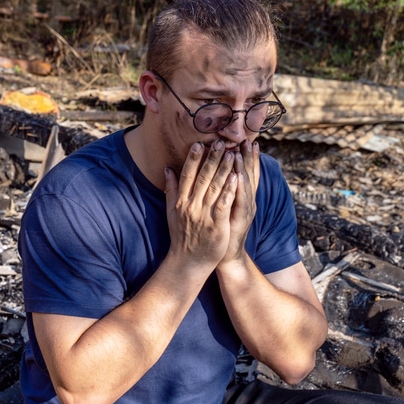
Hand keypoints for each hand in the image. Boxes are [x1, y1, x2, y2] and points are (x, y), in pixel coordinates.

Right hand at [164, 140, 237, 267]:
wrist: (188, 261)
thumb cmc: (181, 236)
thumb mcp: (171, 212)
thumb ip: (171, 189)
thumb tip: (167, 169)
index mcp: (180, 201)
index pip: (187, 175)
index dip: (194, 159)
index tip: (200, 143)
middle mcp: (190, 205)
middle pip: (203, 177)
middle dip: (212, 158)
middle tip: (221, 142)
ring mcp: (203, 215)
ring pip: (215, 187)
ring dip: (224, 169)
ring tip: (233, 153)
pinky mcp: (216, 224)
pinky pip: (223, 203)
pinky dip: (230, 190)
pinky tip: (236, 177)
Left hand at [221, 139, 259, 263]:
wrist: (224, 256)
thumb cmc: (220, 231)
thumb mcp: (221, 208)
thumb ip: (219, 191)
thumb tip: (214, 174)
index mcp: (240, 197)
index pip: (245, 173)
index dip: (246, 158)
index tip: (246, 141)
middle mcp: (246, 202)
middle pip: (248, 176)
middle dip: (248, 158)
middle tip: (248, 140)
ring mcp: (244, 211)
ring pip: (245, 186)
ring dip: (242, 169)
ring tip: (239, 152)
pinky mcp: (239, 220)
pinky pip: (239, 202)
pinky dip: (238, 189)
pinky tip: (237, 177)